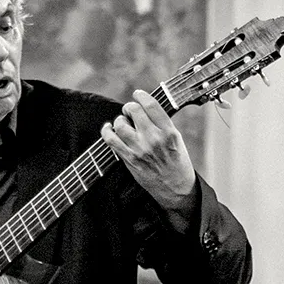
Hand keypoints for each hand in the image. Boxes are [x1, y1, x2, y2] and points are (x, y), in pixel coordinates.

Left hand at [101, 89, 196, 222]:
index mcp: (169, 132)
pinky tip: (108, 128)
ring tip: (123, 122)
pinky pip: (111, 140)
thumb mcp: (177, 140)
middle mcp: (154, 139)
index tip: (137, 94)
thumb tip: (146, 109)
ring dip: (119, 120)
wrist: (175, 188)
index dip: (141, 96)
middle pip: (134, 111)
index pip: (152, 106)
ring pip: (120, 124)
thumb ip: (163, 125)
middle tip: (129, 110)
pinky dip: (106, 131)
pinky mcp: (130, 159)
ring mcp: (140, 149)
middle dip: (129, 107)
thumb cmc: (177, 163)